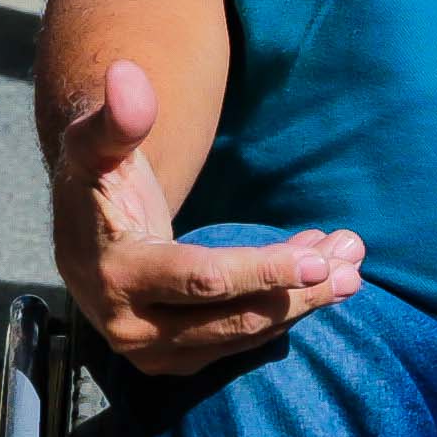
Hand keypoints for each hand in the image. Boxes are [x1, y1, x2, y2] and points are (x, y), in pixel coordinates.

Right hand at [48, 57, 359, 376]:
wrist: (83, 232)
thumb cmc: (95, 180)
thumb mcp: (94, 144)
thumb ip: (116, 118)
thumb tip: (128, 76)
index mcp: (115, 277)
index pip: (202, 279)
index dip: (262, 270)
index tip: (317, 257)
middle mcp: (132, 328)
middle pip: (234, 317)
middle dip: (299, 290)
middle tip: (352, 258)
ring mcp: (155, 354)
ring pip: (245, 333)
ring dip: (302, 302)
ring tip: (350, 265)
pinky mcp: (178, 360)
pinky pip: (241, 340)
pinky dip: (283, 309)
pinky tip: (319, 276)